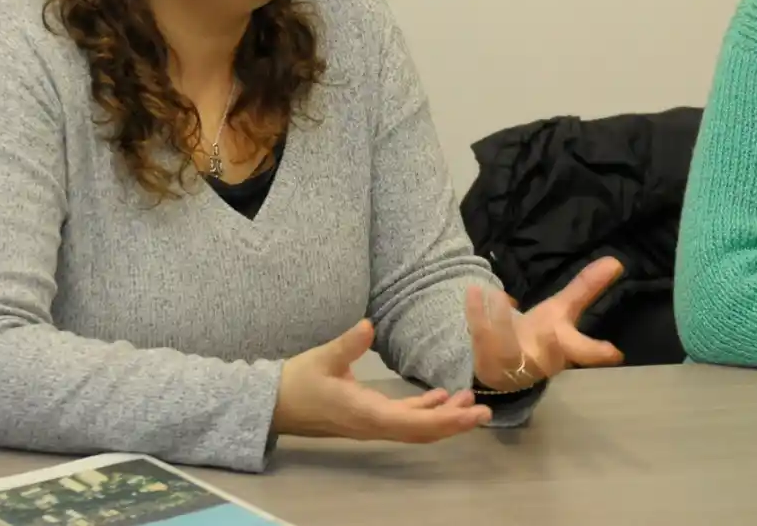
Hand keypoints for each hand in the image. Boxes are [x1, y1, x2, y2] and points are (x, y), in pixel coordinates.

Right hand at [272, 319, 491, 440]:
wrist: (271, 404)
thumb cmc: (296, 382)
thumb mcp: (321, 359)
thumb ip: (346, 344)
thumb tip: (368, 325)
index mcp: (365, 413)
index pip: (413, 424)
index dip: (446, 421)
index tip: (472, 414)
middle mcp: (373, 424)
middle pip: (421, 431)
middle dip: (454, 423)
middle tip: (484, 410)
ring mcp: (371, 423)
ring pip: (414, 427)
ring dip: (442, 416)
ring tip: (470, 400)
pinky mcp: (367, 416)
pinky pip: (403, 419)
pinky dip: (424, 411)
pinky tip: (440, 397)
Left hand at [466, 257, 625, 391]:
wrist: (502, 366)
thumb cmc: (539, 336)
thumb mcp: (563, 310)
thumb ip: (586, 288)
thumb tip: (615, 261)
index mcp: (563, 348)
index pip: (585, 351)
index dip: (598, 353)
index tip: (614, 353)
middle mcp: (539, 358)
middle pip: (548, 356)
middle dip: (551, 348)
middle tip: (552, 333)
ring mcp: (511, 360)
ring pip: (508, 346)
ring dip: (501, 323)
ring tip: (498, 297)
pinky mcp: (485, 354)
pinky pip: (479, 333)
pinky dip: (476, 312)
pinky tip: (475, 290)